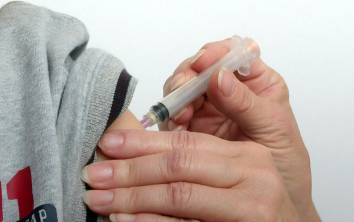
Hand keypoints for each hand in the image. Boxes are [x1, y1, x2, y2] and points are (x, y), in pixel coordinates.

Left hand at [83, 128, 299, 221]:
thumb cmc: (260, 216)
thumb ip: (201, 159)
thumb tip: (140, 148)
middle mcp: (254, 177)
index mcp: (248, 155)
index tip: (107, 143)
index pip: (186, 141)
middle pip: (179, 165)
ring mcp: (252, 209)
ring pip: (179, 196)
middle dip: (129, 169)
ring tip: (99, 199)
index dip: (142, 141)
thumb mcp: (239, 176)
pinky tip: (124, 221)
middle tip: (93, 173)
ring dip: (131, 197)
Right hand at [164, 40, 316, 219]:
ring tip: (181, 114)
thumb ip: (248, 103)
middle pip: (201, 68)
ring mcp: (209, 110)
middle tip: (183, 87)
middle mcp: (230, 92)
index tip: (205, 62)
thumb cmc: (286, 166)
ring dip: (176, 96)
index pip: (233, 53)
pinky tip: (176, 128)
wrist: (274, 210)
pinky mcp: (192, 131)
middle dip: (189, 74)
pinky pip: (173, 117)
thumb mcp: (274, 131)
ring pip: (182, 89)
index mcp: (257, 83)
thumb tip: (220, 76)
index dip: (216, 53)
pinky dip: (170, 119)